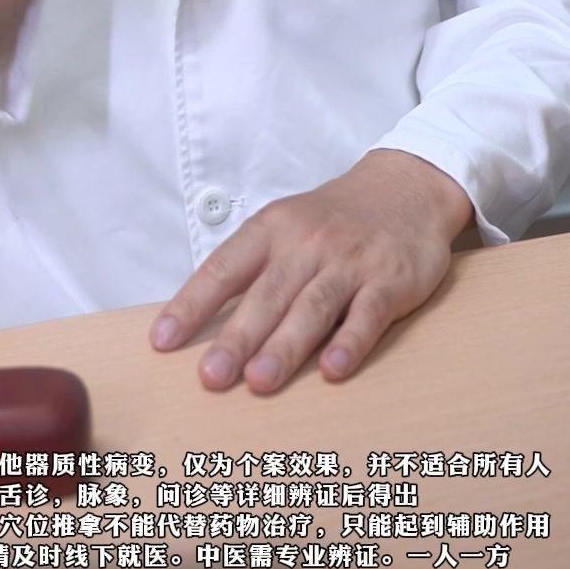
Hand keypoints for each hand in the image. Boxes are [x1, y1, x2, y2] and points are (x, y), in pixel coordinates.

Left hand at [149, 149, 473, 392]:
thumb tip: (200, 322)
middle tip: (210, 377)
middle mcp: (307, 243)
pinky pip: (368, 314)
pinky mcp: (390, 280)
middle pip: (267, 294)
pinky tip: (333, 370)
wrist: (407, 186)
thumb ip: (252, 269)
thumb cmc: (332, 220)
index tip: (162, 341)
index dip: (192, 304)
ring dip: (285, 346)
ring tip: (260, 382)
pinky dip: (350, 341)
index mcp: (272, 229)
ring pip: (312, 306)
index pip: (224, 268)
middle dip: (237, 337)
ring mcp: (350, 262)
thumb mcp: (286, 226)